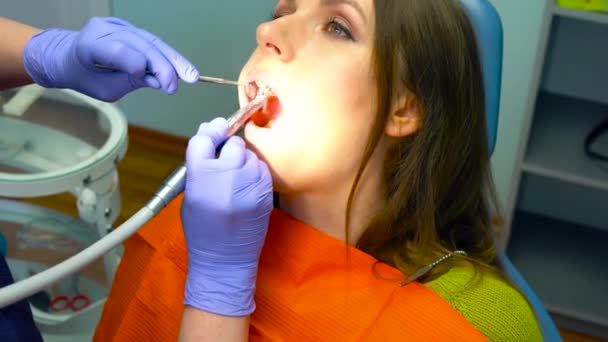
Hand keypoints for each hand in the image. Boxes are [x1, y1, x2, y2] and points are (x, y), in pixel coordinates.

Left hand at [22, 17, 198, 100]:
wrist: (69, 57)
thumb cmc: (85, 77)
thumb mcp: (105, 89)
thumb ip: (131, 83)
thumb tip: (160, 81)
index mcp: (88, 44)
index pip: (117, 50)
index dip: (136, 63)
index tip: (153, 82)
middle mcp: (104, 29)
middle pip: (140, 44)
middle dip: (163, 65)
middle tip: (179, 85)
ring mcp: (118, 25)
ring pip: (151, 41)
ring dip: (173, 60)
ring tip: (191, 76)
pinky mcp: (129, 28)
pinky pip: (152, 41)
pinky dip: (169, 56)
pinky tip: (182, 69)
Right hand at [181, 118, 272, 316]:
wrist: (225, 260)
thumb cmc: (202, 229)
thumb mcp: (190, 196)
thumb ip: (198, 166)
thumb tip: (208, 132)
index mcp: (200, 177)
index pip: (203, 139)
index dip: (208, 135)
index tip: (213, 133)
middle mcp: (226, 176)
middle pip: (231, 143)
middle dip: (228, 149)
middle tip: (224, 163)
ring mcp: (249, 184)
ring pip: (249, 154)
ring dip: (243, 160)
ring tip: (235, 180)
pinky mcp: (265, 193)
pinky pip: (262, 169)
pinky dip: (255, 172)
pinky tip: (247, 187)